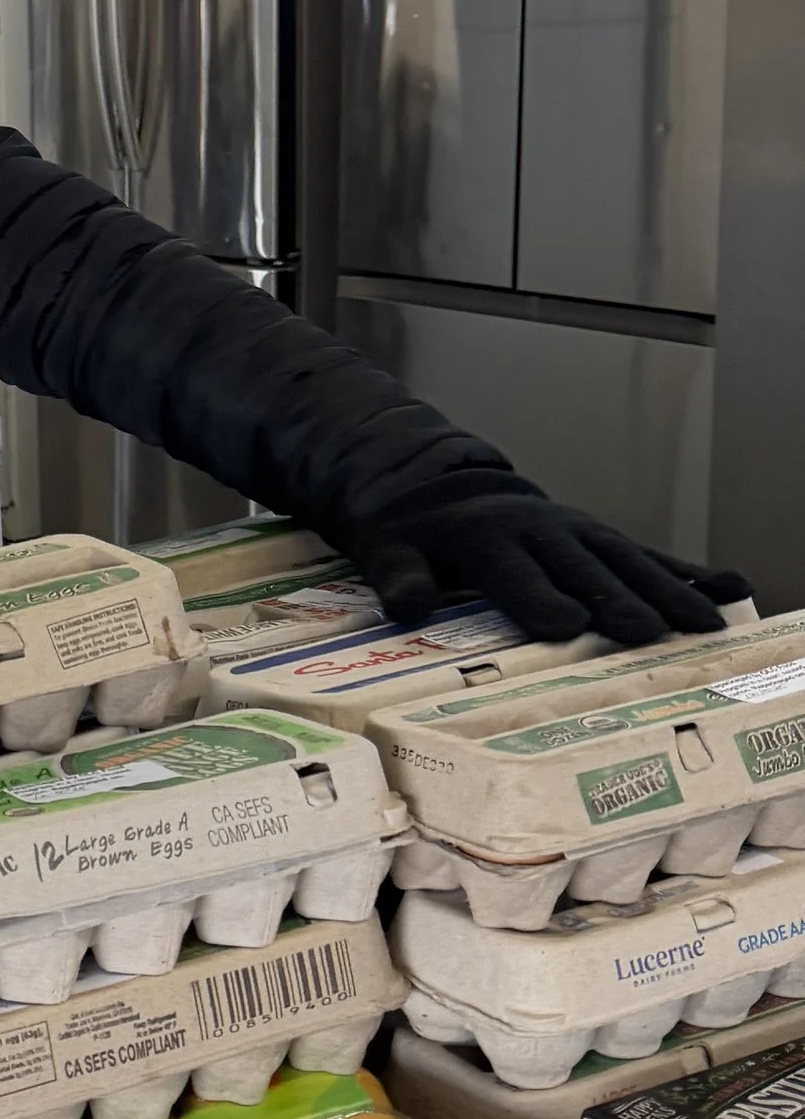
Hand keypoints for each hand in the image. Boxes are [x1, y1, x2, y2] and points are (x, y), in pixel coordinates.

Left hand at [345, 476, 746, 648]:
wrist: (439, 485)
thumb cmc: (412, 533)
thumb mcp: (387, 551)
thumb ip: (398, 578)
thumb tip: (409, 605)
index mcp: (486, 539)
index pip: (515, 573)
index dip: (539, 598)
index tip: (568, 624)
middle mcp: (541, 532)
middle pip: (582, 570)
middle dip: (615, 599)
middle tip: (647, 633)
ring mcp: (578, 532)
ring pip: (627, 561)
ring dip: (668, 590)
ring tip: (705, 624)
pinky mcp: (600, 538)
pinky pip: (650, 554)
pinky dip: (690, 571)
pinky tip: (732, 590)